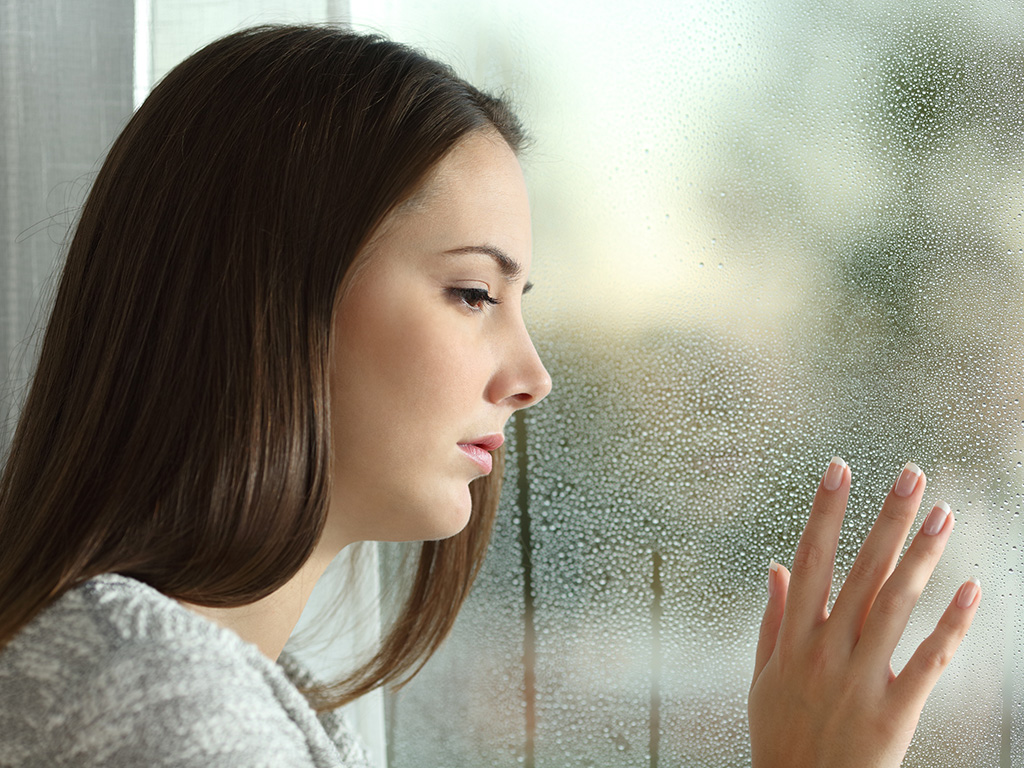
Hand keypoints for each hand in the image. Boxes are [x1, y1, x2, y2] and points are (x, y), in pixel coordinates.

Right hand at [748, 458, 979, 767]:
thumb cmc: (781, 735)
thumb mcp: (763, 675)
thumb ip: (772, 618)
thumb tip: (775, 568)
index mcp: (793, 638)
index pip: (809, 560)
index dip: (824, 513)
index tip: (838, 471)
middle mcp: (827, 650)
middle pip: (861, 571)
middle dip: (887, 519)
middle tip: (912, 476)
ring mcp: (862, 678)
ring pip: (895, 604)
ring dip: (922, 556)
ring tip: (944, 514)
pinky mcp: (896, 709)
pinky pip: (929, 659)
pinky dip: (952, 622)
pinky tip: (970, 587)